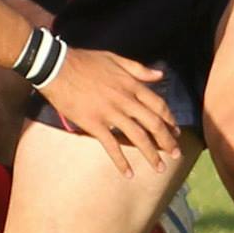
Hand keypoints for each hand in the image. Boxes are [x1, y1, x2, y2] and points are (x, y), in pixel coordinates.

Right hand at [37, 47, 181, 173]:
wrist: (57, 67)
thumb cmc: (85, 61)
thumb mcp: (115, 59)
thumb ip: (138, 69)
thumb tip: (160, 75)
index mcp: (131, 85)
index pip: (158, 105)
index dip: (170, 120)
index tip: (176, 132)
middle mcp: (125, 100)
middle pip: (153, 124)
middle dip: (167, 142)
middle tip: (175, 154)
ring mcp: (110, 113)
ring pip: (137, 137)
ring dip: (151, 154)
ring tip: (159, 168)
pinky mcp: (94, 123)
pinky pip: (111, 145)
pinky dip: (121, 161)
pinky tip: (128, 173)